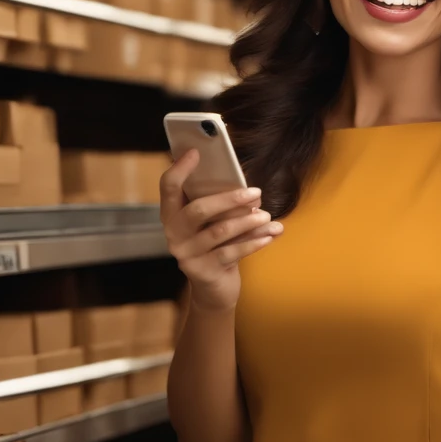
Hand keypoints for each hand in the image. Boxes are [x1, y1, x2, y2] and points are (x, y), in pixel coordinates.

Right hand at [159, 150, 283, 311]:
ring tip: (268, 215)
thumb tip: (242, 181)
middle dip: (230, 198)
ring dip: (248, 221)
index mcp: (172, 215)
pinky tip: (271, 234)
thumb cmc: (216, 245)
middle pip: (198, 209)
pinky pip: (233, 252)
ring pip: (220, 231)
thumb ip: (217, 202)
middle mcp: (174, 234)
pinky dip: (255, 241)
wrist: (214, 289)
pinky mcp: (204, 271)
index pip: (168, 187)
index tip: (196, 152)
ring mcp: (187, 254)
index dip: (180, 169)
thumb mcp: (212, 222)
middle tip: (256, 191)